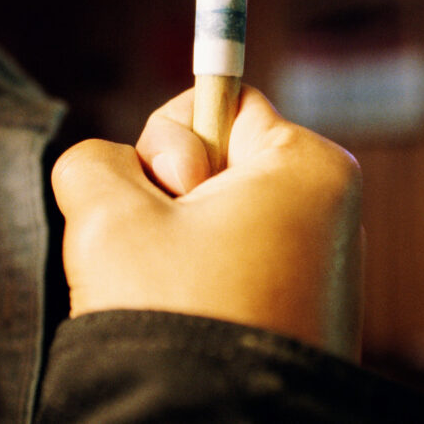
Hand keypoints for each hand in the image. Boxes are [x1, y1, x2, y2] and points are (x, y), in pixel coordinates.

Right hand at [51, 86, 363, 358]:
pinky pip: (228, 268)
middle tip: (169, 251)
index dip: (170, 135)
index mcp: (307, 167)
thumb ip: (94, 161)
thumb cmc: (176, 319)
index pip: (223, 102)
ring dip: (171, 248)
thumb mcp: (108, 219)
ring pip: (211, 220)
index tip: (168, 188)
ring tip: (174, 297)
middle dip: (167, 197)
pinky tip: (189, 322)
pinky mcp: (299, 311)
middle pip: (215, 160)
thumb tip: (110, 167)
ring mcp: (316, 266)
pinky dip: (195, 286)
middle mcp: (328, 210)